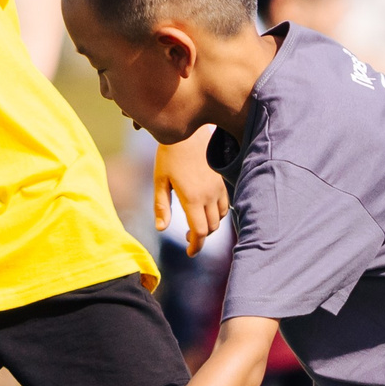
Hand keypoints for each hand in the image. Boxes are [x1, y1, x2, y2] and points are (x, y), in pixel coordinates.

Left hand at [154, 132, 229, 255]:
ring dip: (208, 226)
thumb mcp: (160, 181)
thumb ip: (161, 207)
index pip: (199, 232)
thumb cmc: (169, 156)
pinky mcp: (221, 182)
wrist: (188, 133)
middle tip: (187, 237)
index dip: (195, 246)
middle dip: (200, 237)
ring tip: (194, 224)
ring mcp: (217, 188)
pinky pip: (224, 205)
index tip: (189, 252)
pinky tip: (204, 210)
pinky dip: (216, 214)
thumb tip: (161, 229)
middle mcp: (209, 195)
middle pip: (210, 228)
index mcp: (192, 198)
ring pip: (219, 218)